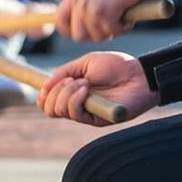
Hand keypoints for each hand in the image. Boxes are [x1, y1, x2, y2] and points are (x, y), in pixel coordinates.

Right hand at [37, 50, 158, 126]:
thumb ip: (64, 72)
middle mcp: (77, 104)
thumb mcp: (86, 62)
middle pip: (49, 109)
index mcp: (72, 91)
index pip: (47, 101)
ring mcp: (86, 113)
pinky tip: (86, 88)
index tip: (46, 84)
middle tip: (70, 80)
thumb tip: (44, 86)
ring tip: (82, 82)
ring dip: (65, 93)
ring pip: (60, 111)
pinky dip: (75, 99)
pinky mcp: (96, 119)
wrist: (139, 74)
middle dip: (53, 92)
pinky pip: (76, 114)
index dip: (43, 94)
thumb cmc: (116, 66)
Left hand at [56, 0, 145, 43]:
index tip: (84, 33)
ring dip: (111, 31)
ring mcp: (89, 8)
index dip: (70, 30)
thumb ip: (89, 1)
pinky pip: (112, 32)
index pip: (60, 19)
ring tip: (122, 17)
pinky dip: (123, 27)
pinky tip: (129, 15)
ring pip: (97, 36)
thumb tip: (89, 23)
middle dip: (95, 35)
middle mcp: (79, 2)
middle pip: (77, 35)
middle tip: (110, 27)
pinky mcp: (103, 14)